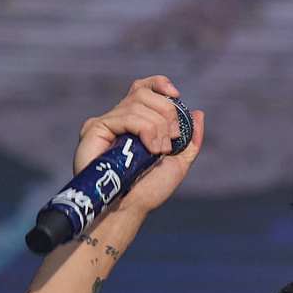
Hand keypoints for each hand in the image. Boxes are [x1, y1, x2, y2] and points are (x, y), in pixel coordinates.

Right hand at [72, 75, 206, 217]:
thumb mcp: (179, 162)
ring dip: (158, 127)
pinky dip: (144, 129)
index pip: (144, 88)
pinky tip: (150, 149)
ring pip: (137, 103)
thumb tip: (198, 112)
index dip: (159, 84)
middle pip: (144, 93)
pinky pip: (125, 116)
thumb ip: (190, 139)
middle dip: (167, 113)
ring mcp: (106, 123)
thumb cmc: (149, 190)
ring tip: (159, 152)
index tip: (176, 95)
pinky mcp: (94, 128)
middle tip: (171, 141)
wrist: (129, 208)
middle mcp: (119, 118)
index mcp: (137, 122)